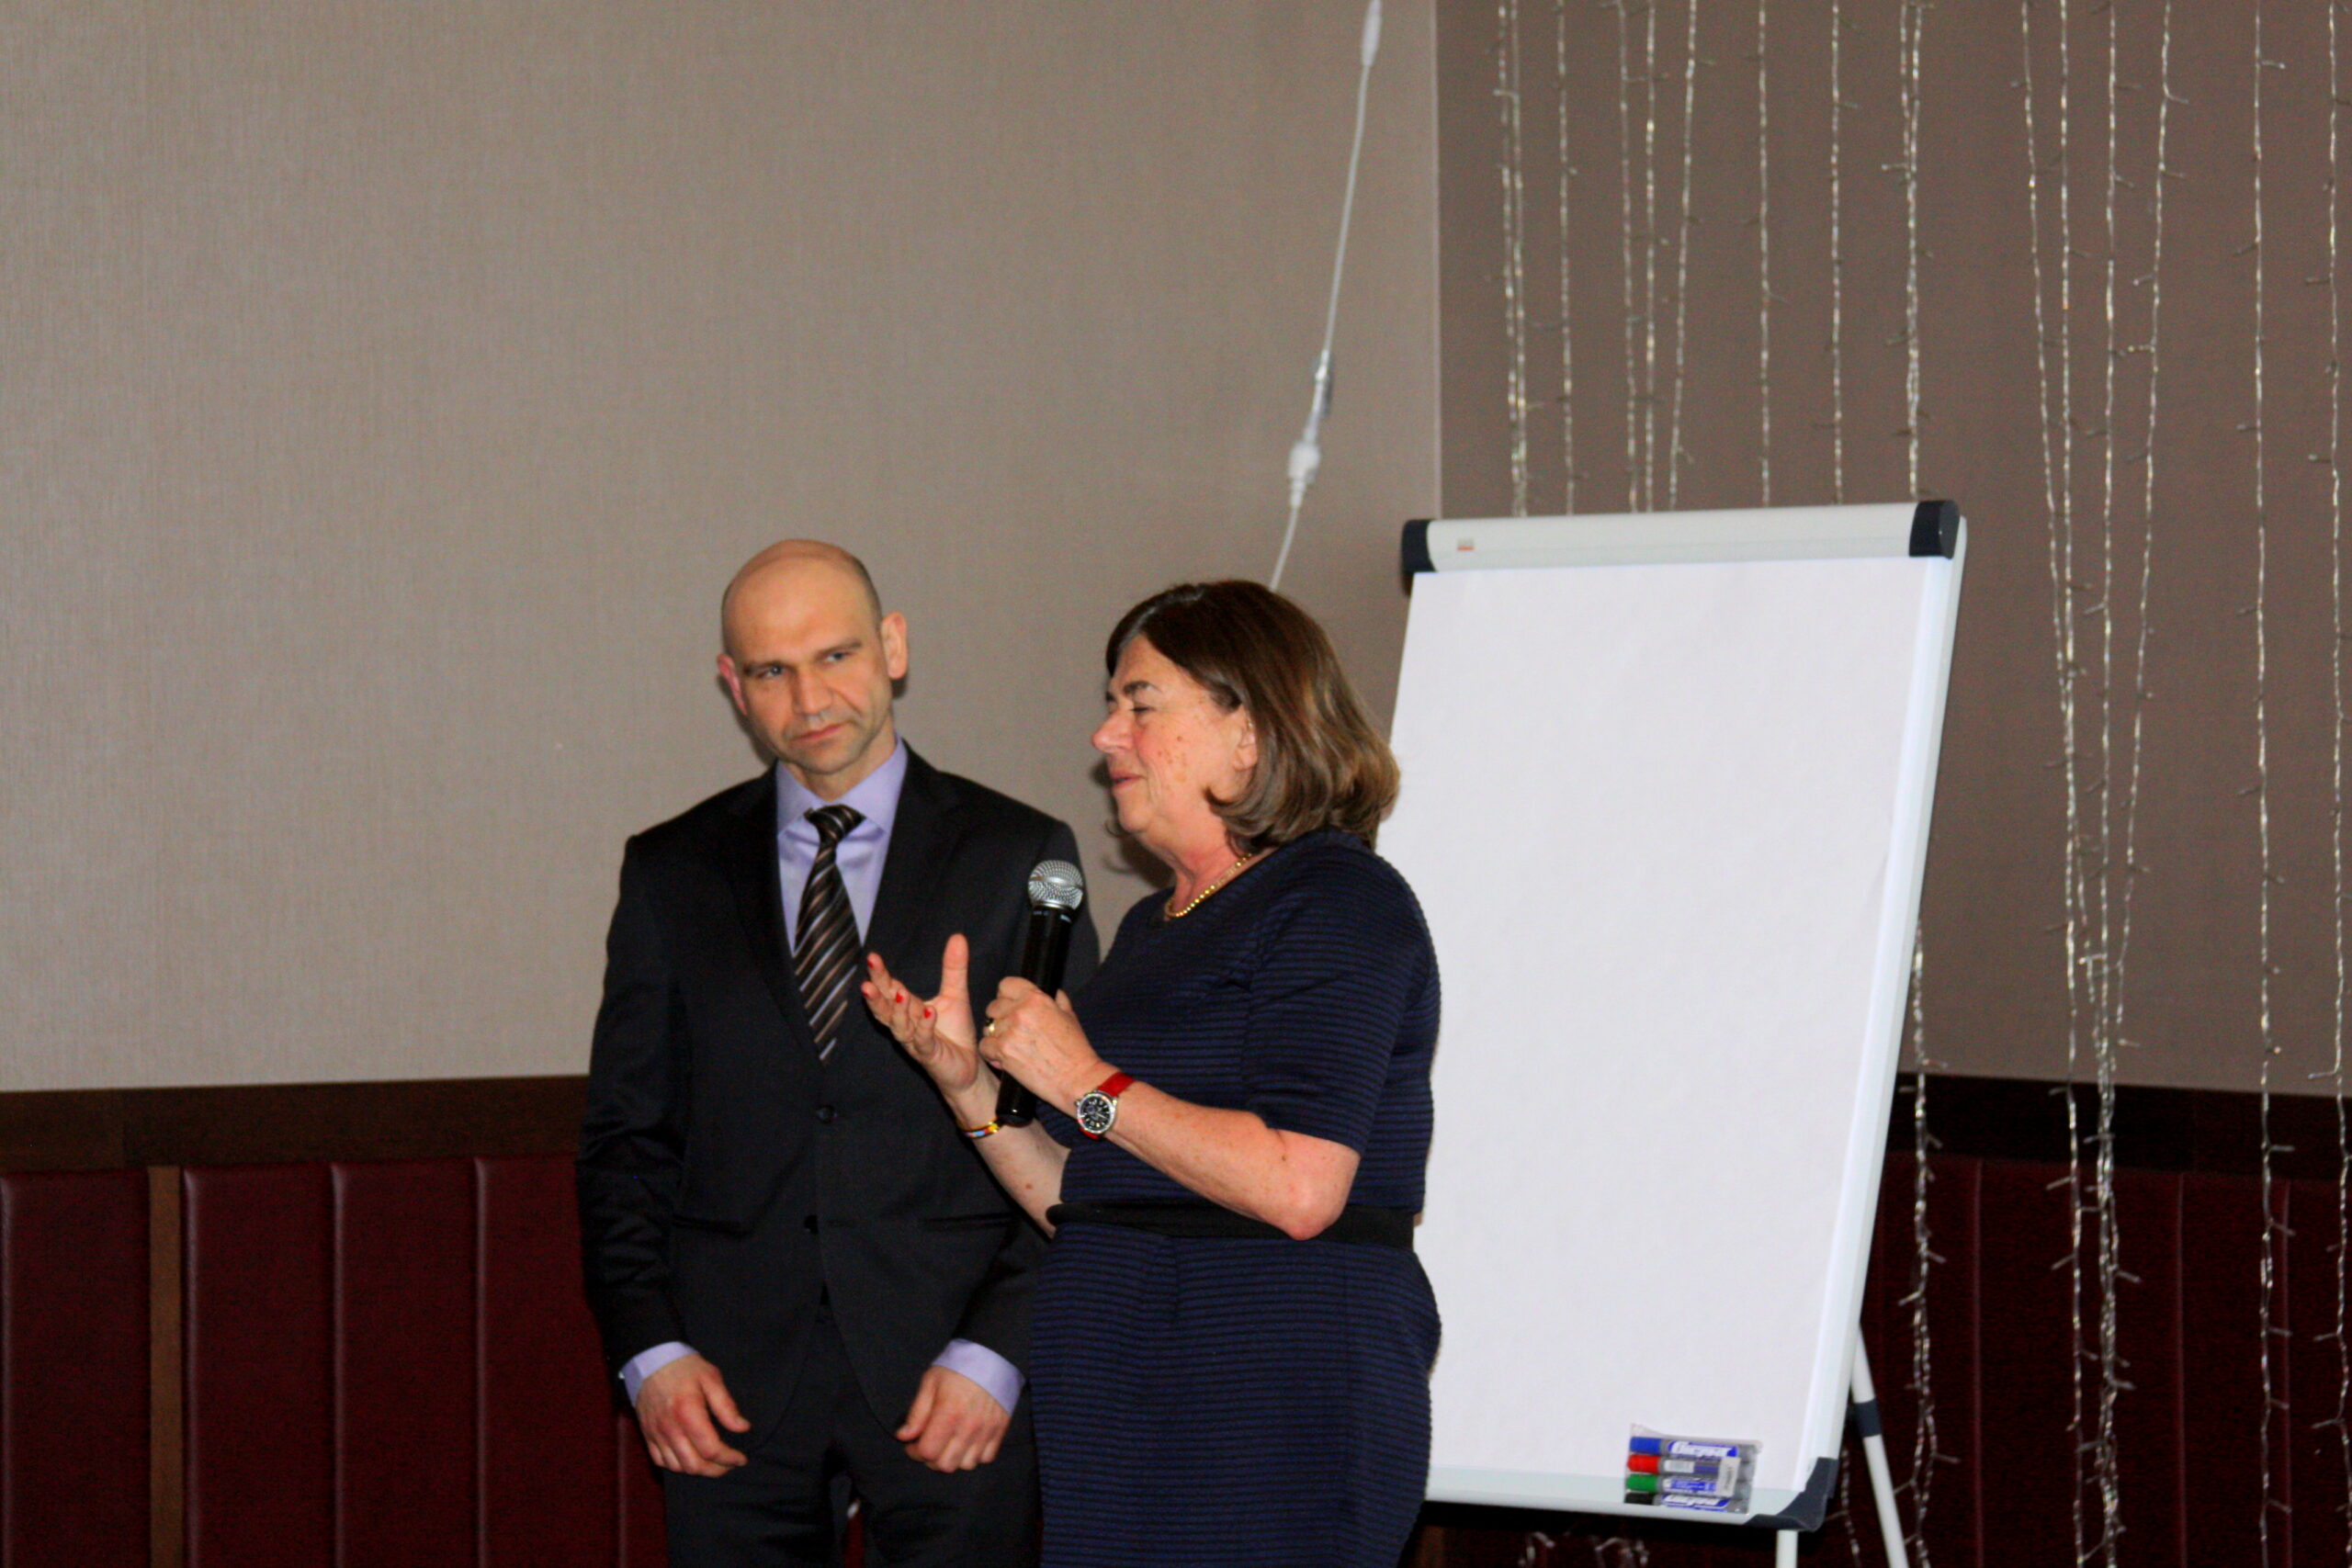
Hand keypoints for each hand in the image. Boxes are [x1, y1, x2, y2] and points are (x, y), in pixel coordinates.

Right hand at [634, 1353, 750, 1476]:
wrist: (651, 1361)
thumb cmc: (685, 1368)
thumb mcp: (711, 1378)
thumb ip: (726, 1406)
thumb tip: (742, 1428)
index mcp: (688, 1413)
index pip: (711, 1449)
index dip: (729, 1459)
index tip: (741, 1458)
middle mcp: (670, 1429)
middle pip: (694, 1465)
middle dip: (716, 1470)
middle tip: (729, 1464)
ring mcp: (656, 1434)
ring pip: (677, 1467)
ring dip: (698, 1470)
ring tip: (712, 1463)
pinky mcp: (647, 1435)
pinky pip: (661, 1461)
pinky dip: (677, 1466)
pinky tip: (690, 1458)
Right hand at [864, 937, 986, 1099]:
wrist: (968, 1067)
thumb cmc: (955, 1033)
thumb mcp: (955, 995)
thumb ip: (953, 968)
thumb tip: (958, 936)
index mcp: (909, 1009)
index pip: (890, 989)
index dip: (880, 975)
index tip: (872, 957)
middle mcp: (906, 1025)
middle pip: (886, 1008)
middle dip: (877, 994)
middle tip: (867, 981)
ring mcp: (915, 1041)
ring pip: (899, 1027)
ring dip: (897, 1011)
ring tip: (899, 993)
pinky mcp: (929, 1055)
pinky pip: (923, 1041)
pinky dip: (924, 1026)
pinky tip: (928, 1012)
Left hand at [895, 1364, 1010, 1472]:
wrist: (992, 1355)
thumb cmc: (957, 1366)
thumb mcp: (930, 1382)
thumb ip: (917, 1412)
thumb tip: (903, 1436)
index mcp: (948, 1414)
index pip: (928, 1452)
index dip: (915, 1451)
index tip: (912, 1442)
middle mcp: (968, 1427)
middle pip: (946, 1465)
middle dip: (932, 1459)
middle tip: (929, 1444)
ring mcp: (986, 1431)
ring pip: (966, 1465)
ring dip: (954, 1459)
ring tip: (948, 1444)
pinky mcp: (1000, 1430)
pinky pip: (987, 1458)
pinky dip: (975, 1455)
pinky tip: (967, 1442)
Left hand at [980, 980, 1104, 1110]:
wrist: (1076, 1078)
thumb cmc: (1075, 1050)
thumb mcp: (1069, 1016)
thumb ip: (1056, 999)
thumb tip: (1049, 991)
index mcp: (1037, 998)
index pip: (1006, 984)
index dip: (1006, 995)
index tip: (1010, 1005)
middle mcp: (1021, 1011)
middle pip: (993, 1006)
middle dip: (1000, 1017)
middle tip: (1012, 1031)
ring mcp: (1010, 1031)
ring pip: (988, 1027)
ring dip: (996, 1036)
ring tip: (1011, 1046)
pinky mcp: (1003, 1051)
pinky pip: (985, 1046)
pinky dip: (992, 1053)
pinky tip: (1004, 1058)